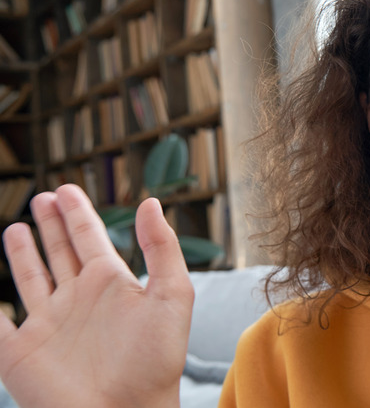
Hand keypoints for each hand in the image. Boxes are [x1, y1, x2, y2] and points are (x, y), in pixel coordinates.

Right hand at [0, 184, 193, 407]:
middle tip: (43, 196)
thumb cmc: (155, 360)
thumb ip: (162, 249)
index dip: (78, 213)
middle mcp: (78, 299)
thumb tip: (150, 203)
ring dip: (24, 253)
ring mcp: (48, 324)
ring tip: (18, 226)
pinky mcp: (20, 351)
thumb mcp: (172, 296)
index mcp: (111, 284)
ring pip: (31, 278)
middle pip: (60, 251)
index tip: (66, 189)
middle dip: (52, 223)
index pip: (89, 237)